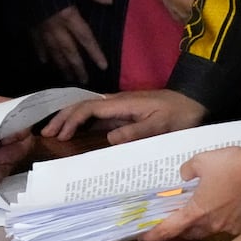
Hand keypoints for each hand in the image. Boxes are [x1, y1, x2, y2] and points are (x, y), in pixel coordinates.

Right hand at [31, 0, 112, 84]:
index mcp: (69, 16)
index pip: (85, 38)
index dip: (95, 53)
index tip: (103, 66)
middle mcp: (56, 26)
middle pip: (69, 50)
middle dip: (77, 67)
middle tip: (83, 81)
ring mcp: (41, 27)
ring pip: (53, 51)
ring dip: (61, 65)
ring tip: (67, 77)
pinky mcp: (30, 24)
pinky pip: (36, 42)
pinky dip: (41, 52)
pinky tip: (44, 61)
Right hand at [42, 88, 204, 144]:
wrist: (194, 101)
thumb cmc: (179, 114)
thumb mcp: (161, 126)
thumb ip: (137, 132)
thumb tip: (109, 138)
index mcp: (122, 104)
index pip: (89, 109)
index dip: (72, 120)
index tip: (61, 135)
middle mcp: (117, 103)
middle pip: (82, 106)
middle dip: (63, 118)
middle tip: (46, 134)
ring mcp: (119, 108)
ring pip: (87, 111)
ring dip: (69, 120)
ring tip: (55, 134)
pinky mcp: (124, 114)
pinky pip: (97, 117)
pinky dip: (82, 123)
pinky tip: (75, 133)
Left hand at [141, 145, 240, 240]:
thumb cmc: (232, 164)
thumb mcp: (202, 160)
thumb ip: (188, 170)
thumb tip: (185, 176)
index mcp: (199, 211)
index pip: (170, 228)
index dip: (155, 234)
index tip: (144, 238)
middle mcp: (215, 224)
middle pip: (192, 232)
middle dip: (183, 228)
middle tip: (177, 219)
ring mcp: (234, 226)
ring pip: (213, 229)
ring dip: (206, 221)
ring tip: (208, 207)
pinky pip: (233, 224)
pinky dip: (227, 217)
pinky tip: (231, 204)